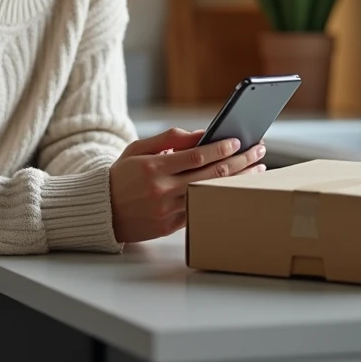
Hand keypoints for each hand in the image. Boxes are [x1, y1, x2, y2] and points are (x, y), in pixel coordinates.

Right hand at [108, 128, 266, 243]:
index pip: (196, 156)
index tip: (239, 141)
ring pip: (211, 193)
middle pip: (210, 175)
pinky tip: (234, 187)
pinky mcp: (170, 226)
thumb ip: (169, 139)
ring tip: (256, 169)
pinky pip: (200, 208)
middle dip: (239, 161)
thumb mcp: (138, 149)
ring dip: (237, 180)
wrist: (102, 211)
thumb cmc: (121, 175)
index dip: (221, 148)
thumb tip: (201, 134)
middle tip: (258, 150)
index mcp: (153, 168)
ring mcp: (167, 211)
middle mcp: (162, 190)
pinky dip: (218, 196)